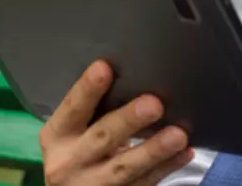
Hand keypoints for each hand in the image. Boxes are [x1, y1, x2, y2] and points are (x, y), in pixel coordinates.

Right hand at [39, 61, 193, 184]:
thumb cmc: (78, 149)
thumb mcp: (73, 131)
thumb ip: (94, 110)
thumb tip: (133, 74)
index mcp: (57, 136)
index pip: (72, 108)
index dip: (87, 89)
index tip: (104, 68)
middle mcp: (70, 161)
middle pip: (101, 138)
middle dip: (128, 120)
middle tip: (154, 104)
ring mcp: (92, 184)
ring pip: (124, 167)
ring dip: (153, 150)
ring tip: (178, 134)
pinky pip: (143, 183)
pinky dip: (166, 167)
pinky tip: (184, 152)